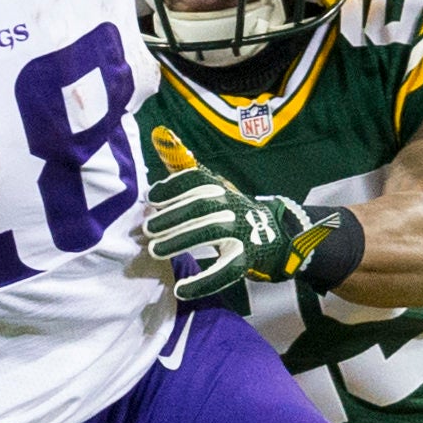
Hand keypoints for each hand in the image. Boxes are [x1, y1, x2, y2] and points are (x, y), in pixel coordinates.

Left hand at [144, 127, 348, 302]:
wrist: (274, 234)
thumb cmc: (229, 210)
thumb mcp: (211, 187)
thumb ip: (184, 168)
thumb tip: (159, 133)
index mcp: (221, 188)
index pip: (197, 180)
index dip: (174, 186)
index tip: (152, 197)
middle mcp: (232, 205)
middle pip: (201, 206)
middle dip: (172, 216)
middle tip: (148, 229)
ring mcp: (241, 232)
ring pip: (210, 233)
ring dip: (180, 240)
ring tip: (155, 250)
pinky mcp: (245, 258)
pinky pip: (225, 271)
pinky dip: (203, 282)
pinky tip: (182, 289)